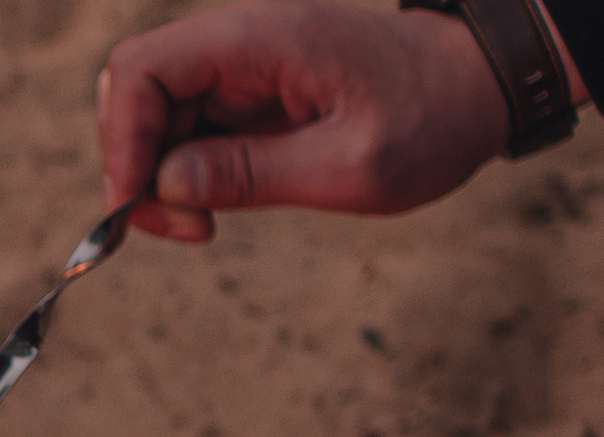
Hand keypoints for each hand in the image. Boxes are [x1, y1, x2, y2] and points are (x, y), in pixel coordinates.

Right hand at [97, 0, 514, 242]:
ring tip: (202, 226)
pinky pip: (187, 127)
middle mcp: (240, 43)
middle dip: (134, 163)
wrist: (480, 86)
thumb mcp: (351, 166)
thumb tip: (166, 184)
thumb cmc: (432, 121)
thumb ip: (253, 174)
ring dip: (156, 176)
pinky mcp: (249, 94)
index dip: (122, 140)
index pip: (143, 70)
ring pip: (154, 113)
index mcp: (261, 41)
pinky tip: (214, 208)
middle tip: (182, 228)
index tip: (137, 206)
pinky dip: (184, 173)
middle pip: (134, 90)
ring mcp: (241, 68)